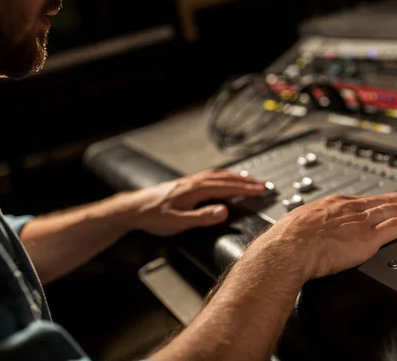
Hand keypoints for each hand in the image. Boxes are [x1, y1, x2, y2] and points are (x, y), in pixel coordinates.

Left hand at [114, 169, 265, 235]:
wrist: (133, 208)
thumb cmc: (153, 216)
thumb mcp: (179, 222)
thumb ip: (202, 217)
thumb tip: (224, 212)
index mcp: (195, 190)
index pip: (226, 187)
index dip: (245, 189)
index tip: (261, 190)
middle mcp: (194, 182)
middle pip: (225, 178)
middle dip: (246, 181)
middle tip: (262, 185)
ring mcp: (190, 181)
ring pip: (218, 175)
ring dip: (236, 177)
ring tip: (250, 180)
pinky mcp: (185, 184)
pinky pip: (210, 176)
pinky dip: (223, 177)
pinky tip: (225, 180)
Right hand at [252, 193, 396, 281]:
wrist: (290, 249)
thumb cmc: (288, 240)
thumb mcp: (298, 225)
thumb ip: (308, 228)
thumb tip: (303, 235)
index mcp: (331, 205)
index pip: (359, 200)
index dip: (375, 199)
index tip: (384, 198)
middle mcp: (348, 209)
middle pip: (379, 202)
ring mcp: (360, 222)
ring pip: (392, 211)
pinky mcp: (368, 238)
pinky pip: (396, 227)